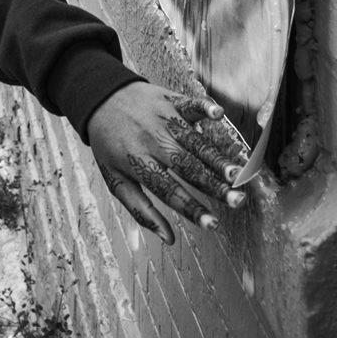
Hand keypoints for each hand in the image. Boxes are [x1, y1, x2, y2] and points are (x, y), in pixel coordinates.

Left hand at [87, 82, 249, 242]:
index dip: (192, 209)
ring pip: (195, 141)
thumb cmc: (109, 143)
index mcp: (138, 162)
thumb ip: (141, 209)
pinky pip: (189, 104)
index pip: (169, 191)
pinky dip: (204, 107)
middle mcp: (153, 141)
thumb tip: (169, 239)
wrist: (97, 98)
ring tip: (239, 173)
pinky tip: (219, 113)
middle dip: (214, 185)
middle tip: (238, 201)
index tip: (214, 225)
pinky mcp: (170, 100)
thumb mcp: (114, 178)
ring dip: (217, 157)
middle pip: (188, 167)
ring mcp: (163, 119)